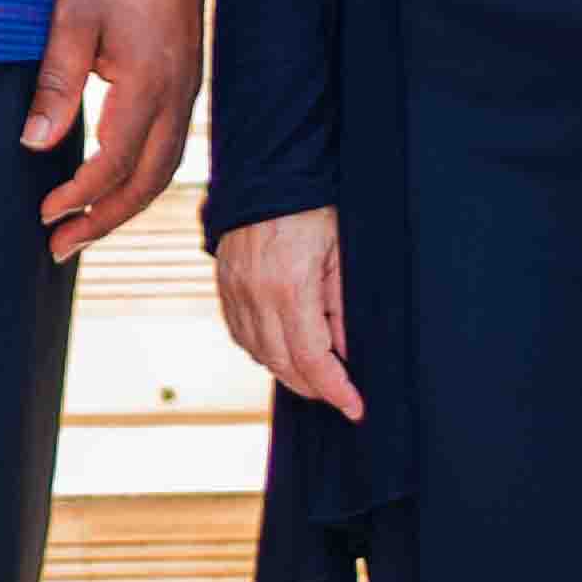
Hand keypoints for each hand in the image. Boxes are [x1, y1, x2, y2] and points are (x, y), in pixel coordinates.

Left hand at [28, 0, 208, 259]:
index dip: (78, 196)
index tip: (45, 214)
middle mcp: (177, 98)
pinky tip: (116, 186)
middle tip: (60, 246)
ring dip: (124, 206)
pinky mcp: (186, 86)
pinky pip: (169, 149)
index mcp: (149, 85)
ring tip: (84, 228)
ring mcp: (188, 93)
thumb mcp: (72, 19)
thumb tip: (33, 144)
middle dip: (103, 220)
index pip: (113, 163)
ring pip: (164, 171)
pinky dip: (142, 180)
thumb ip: (56, 84)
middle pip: (146, 183)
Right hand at [212, 207, 359, 419]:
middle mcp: (256, 295)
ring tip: (318, 375)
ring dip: (290, 372)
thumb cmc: (314, 210)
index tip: (356, 408)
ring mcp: (235, 292)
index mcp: (291, 287)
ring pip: (260, 355)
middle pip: (284, 365)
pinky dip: (264, 352)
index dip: (335, 389)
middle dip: (315, 387)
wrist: (267, 174)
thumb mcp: (342, 255)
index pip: (312, 359)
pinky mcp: (224, 287)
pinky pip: (242, 336)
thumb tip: (347, 354)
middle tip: (342, 395)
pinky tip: (285, 350)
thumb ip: (343, 309)